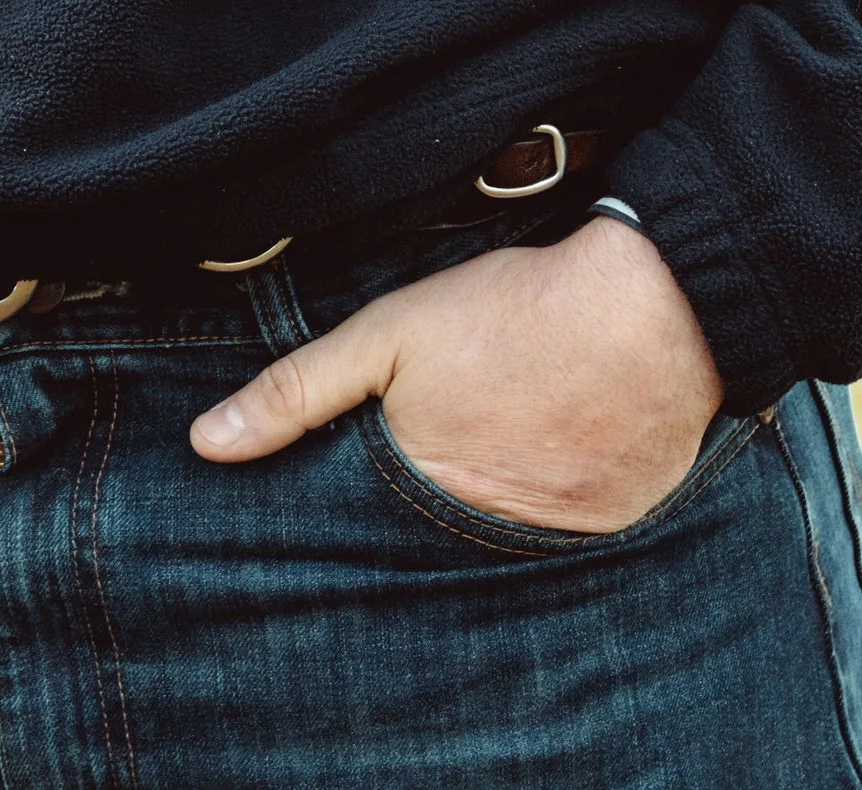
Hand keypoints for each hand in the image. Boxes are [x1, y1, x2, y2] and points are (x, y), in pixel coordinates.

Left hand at [189, 212, 722, 533]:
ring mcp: (552, 548)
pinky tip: (538, 467)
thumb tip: (207, 445)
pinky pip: (558, 546)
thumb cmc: (515, 312)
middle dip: (410, 525)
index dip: (347, 516)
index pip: (360, 540)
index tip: (341, 490)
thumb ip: (298, 391)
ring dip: (478, 522)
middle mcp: (486, 544)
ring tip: (482, 464)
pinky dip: (542, 515)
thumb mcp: (390, 333)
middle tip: (428, 466)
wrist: (655, 309)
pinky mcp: (608, 537)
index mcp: (423, 501)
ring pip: (490, 552)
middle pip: (425, 551)